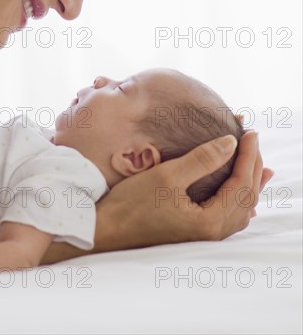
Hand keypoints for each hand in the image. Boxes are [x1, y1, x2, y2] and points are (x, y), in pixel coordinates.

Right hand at [93, 131, 273, 251]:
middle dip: (253, 167)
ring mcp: (203, 234)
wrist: (107, 229)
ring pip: (240, 208)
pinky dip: (239, 200)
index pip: (242, 183)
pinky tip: (239, 198)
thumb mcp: (168, 176)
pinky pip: (228, 216)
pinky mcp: (193, 232)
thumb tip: (231, 143)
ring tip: (260, 169)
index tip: (250, 132)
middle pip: (246, 197)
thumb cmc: (132, 203)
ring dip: (250, 184)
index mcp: (210, 220)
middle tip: (254, 141)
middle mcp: (212, 232)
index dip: (248, 156)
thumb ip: (202, 159)